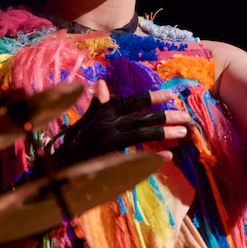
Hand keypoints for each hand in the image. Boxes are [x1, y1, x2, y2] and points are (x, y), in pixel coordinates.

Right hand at [50, 80, 188, 166]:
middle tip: (186, 117)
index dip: (153, 97)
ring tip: (183, 133)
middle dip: (166, 116)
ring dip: (164, 133)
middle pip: (143, 117)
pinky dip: (152, 156)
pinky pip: (135, 155)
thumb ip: (98, 104)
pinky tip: (167, 156)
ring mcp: (109, 139)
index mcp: (105, 111)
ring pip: (142, 133)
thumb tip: (103, 83)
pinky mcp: (109, 156)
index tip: (172, 94)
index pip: (133, 100)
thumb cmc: (75, 141)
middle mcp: (108, 122)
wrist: (60, 163)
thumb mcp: (87, 119)